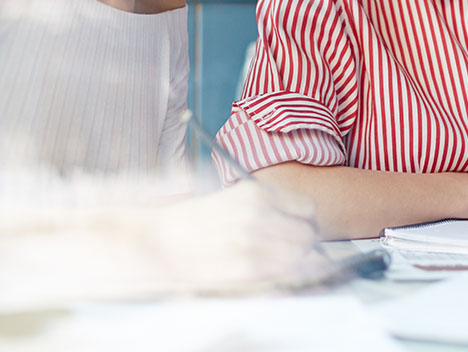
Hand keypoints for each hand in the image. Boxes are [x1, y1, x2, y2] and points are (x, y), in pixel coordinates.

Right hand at [127, 181, 326, 292]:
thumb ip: (268, 206)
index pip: (307, 208)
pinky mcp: (246, 269)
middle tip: (289, 246)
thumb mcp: (234, 198)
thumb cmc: (195, 221)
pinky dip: (282, 273)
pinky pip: (282, 273)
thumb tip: (302, 220)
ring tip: (274, 259)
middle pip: (308, 234)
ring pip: (299, 256)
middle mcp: (259, 215)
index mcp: (256, 193)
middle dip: (303, 242)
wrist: (159, 243)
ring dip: (294, 260)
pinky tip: (265, 270)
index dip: (304, 219)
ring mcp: (254, 243)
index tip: (297, 226)